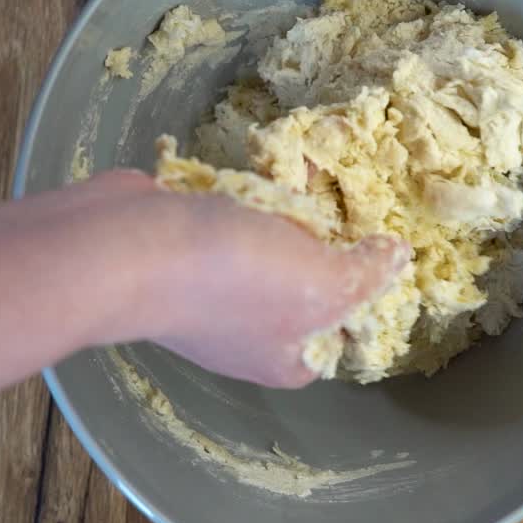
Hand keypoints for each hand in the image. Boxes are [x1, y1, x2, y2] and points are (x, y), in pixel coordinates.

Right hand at [66, 170, 408, 386]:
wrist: (125, 247)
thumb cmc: (231, 277)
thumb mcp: (322, 284)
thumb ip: (368, 275)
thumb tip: (397, 259)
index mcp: (289, 359)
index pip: (349, 328)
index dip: (371, 285)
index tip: (385, 240)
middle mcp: (253, 331)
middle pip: (312, 278)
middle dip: (329, 233)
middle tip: (349, 195)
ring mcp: (215, 288)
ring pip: (275, 241)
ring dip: (291, 204)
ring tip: (309, 169)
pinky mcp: (186, 247)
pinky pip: (235, 217)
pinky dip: (249, 192)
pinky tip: (260, 163)